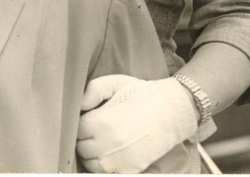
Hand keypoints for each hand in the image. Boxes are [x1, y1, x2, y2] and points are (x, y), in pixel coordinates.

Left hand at [77, 75, 197, 172]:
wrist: (172, 111)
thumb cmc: (142, 94)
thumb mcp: (115, 82)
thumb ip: (92, 90)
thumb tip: (78, 106)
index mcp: (103, 122)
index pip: (77, 131)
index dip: (80, 125)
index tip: (88, 120)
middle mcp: (109, 144)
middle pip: (81, 149)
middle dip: (84, 140)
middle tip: (94, 131)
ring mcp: (120, 160)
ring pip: (91, 165)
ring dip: (91, 156)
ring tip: (101, 143)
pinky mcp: (132, 170)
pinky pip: (106, 174)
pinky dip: (104, 168)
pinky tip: (109, 156)